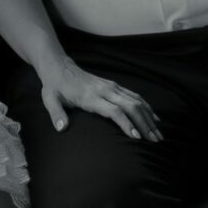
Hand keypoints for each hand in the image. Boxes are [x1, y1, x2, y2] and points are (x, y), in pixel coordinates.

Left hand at [38, 59, 161, 140]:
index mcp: (90, 96)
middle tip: (155, 140)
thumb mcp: (50, 99)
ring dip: (149, 117)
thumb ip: (56, 113)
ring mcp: (112, 87)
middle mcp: (105, 90)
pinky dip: (147, 107)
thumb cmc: (55, 87)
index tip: (136, 137)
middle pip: (131, 106)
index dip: (126, 123)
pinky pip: (135, 96)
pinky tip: (154, 118)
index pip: (114, 110)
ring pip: (136, 101)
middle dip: (144, 124)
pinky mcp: (114, 85)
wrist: (60, 67)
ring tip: (158, 134)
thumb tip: (61, 128)